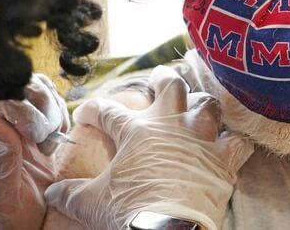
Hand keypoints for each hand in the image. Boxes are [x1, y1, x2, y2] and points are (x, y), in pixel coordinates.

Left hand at [0, 73, 69, 229]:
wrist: (17, 224)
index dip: (13, 105)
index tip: (32, 132)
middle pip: (16, 85)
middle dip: (37, 106)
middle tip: (42, 137)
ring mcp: (18, 119)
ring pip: (37, 87)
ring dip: (51, 110)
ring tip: (48, 142)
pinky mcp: (39, 123)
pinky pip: (52, 100)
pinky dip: (61, 115)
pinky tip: (56, 138)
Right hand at [45, 66, 253, 229]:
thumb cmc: (128, 211)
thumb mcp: (91, 203)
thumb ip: (70, 194)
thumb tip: (52, 194)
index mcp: (135, 131)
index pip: (107, 111)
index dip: (93, 111)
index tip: (86, 115)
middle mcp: (170, 126)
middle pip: (171, 86)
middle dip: (165, 78)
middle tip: (161, 77)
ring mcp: (199, 140)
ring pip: (208, 105)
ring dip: (203, 105)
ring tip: (198, 104)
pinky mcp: (223, 160)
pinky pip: (237, 142)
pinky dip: (235, 143)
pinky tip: (231, 143)